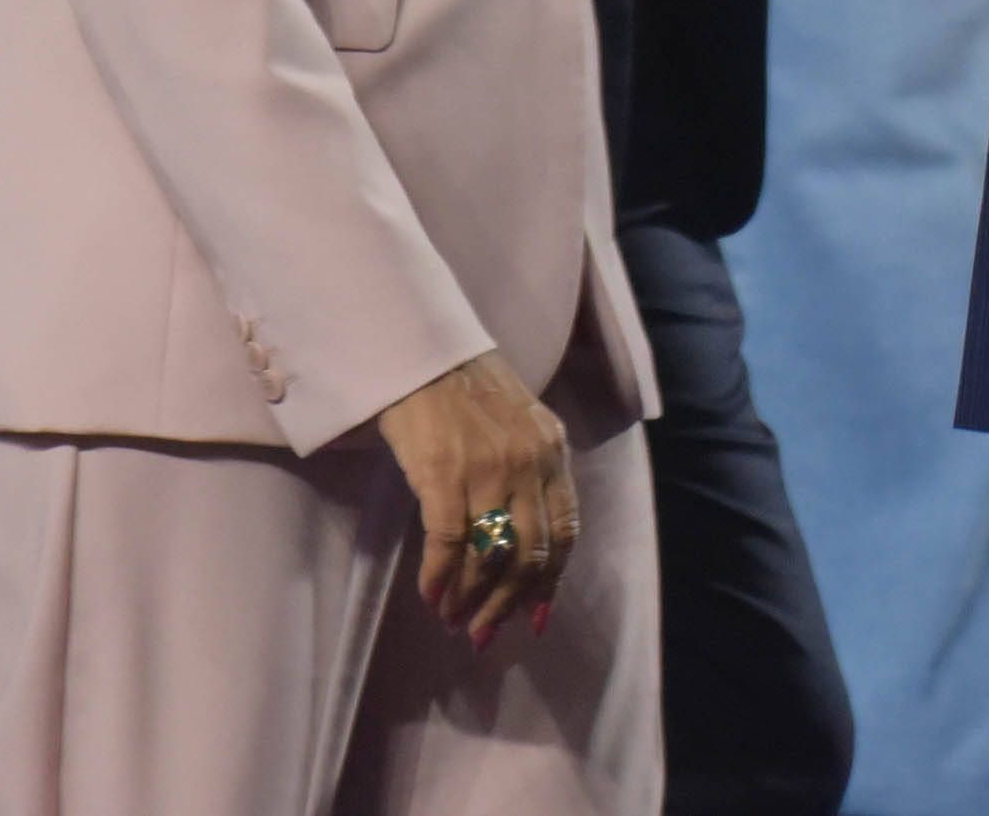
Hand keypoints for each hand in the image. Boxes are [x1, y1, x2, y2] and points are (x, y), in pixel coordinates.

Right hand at [380, 351, 577, 647]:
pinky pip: (448, 542)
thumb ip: (531, 476)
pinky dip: (439, 578)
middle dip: (506, 604)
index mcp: (553, 452)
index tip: (534, 620)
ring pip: (490, 556)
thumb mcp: (521, 427)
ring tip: (453, 621)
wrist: (424, 354)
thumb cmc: (468, 393)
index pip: (564, 532)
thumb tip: (524, 545)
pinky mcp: (443, 474)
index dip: (550, 584)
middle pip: (528, 555)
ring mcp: (488, 470)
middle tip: (483, 633)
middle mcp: (529, 464)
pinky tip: (431, 596)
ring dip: (471, 599)